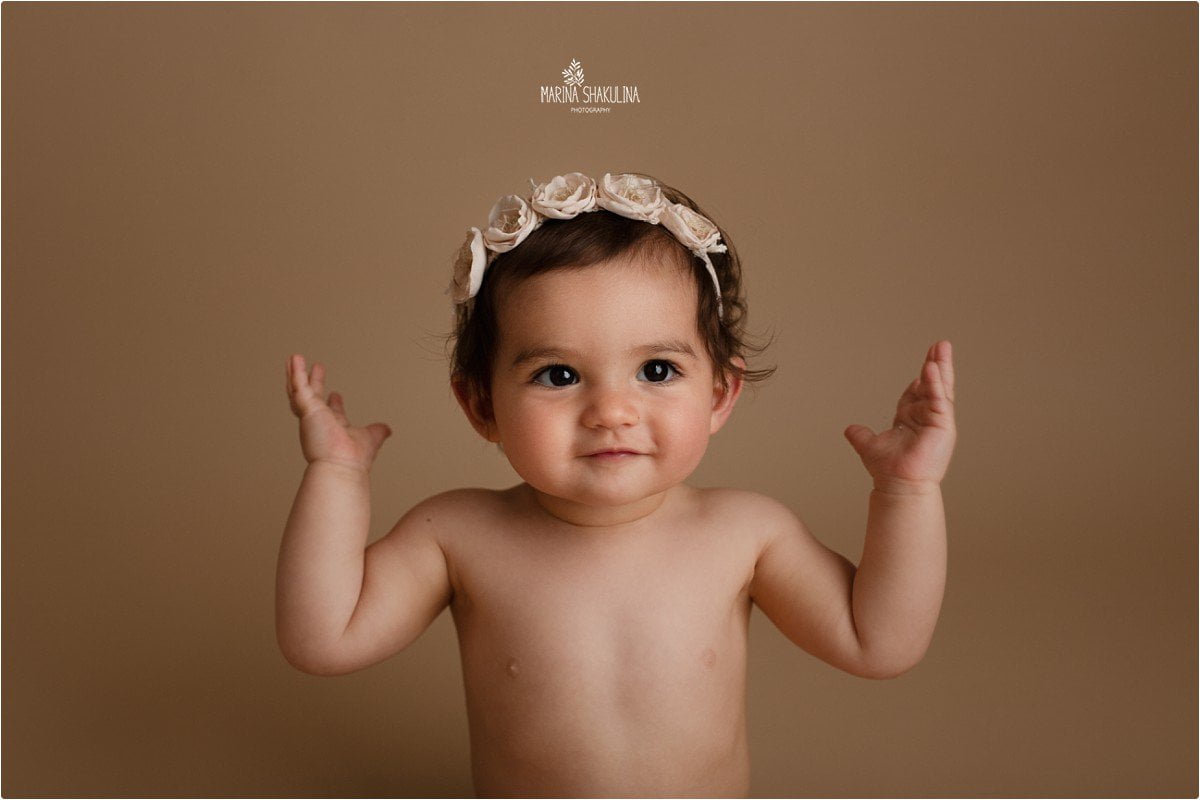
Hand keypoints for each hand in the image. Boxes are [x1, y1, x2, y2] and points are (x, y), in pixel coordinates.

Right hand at [285, 354, 392, 472]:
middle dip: (314, 383)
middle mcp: (320, 421)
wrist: (341, 466)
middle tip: (315, 369)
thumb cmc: (353, 459)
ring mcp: (311, 415)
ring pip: (299, 391)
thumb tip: (387, 429)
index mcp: (335, 427)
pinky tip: (295, 358)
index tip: (336, 394)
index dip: (335, 403)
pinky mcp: (307, 409)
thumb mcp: (370, 438)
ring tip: (295, 358)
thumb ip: (378, 431)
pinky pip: (299, 387)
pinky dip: (296, 372)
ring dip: (297, 374)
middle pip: (314, 398)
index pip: (334, 412)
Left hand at [844, 340, 956, 494]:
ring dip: (941, 367)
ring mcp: (936, 421)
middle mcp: (927, 418)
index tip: (925, 361)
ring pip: (939, 388)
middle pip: (932, 385)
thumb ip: (861, 435)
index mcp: (912, 419)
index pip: (918, 391)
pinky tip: (932, 368)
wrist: (897, 484)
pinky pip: (938, 400)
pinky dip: (935, 384)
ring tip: (942, 347)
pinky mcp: (942, 426)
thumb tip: (850, 429)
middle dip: (936, 364)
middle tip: (940, 344)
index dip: (920, 376)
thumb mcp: (869, 445)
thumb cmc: (888, 469)